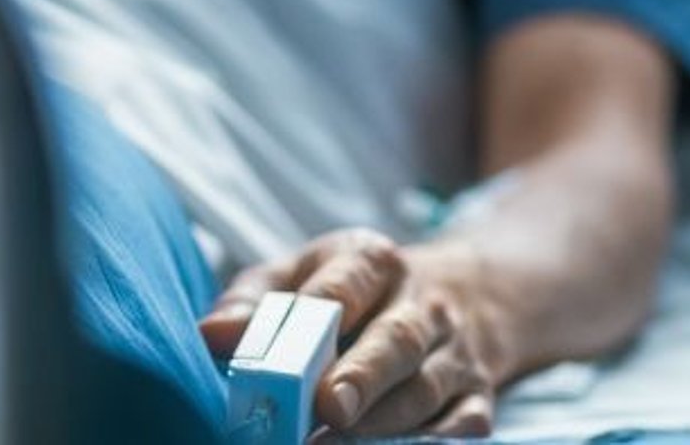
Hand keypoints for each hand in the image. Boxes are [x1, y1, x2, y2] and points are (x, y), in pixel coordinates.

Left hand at [200, 230, 510, 438]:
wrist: (463, 293)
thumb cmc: (352, 291)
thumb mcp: (299, 275)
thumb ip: (252, 303)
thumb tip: (211, 336)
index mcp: (372, 262)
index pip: (347, 282)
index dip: (322, 311)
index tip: (295, 347)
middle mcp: (422, 304)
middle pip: (395, 339)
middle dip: (363, 375)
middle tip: (330, 407)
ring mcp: (454, 351)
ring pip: (424, 388)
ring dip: (384, 422)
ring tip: (337, 443)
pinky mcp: (477, 394)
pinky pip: (464, 423)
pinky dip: (433, 441)